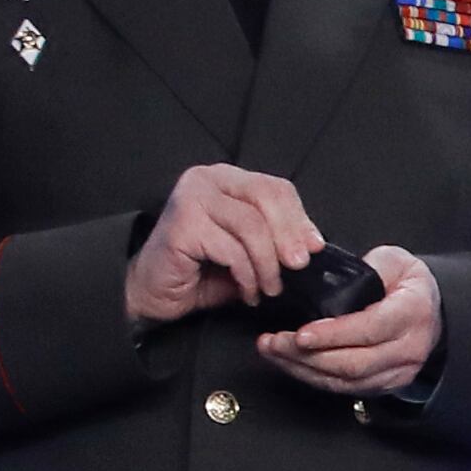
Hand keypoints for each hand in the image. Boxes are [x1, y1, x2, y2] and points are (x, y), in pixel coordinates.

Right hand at [127, 163, 319, 324]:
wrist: (155, 291)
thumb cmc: (204, 270)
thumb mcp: (251, 251)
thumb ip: (279, 239)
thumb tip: (314, 243)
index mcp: (227, 179)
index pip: (276, 188)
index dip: (299, 219)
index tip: (315, 248)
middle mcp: (206, 179)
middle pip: (266, 197)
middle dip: (289, 236)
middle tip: (298, 268)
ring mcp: (190, 197)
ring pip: (252, 225)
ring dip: (268, 264)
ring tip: (268, 288)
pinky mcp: (182, 223)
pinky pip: (232, 249)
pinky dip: (247, 275)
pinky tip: (247, 291)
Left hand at [261, 245, 443, 397]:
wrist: (432, 311)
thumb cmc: (409, 285)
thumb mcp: (394, 261)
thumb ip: (366, 267)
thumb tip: (331, 278)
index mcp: (412, 312)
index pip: (370, 329)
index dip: (333, 334)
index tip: (300, 333)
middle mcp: (409, 347)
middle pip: (354, 362)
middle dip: (307, 356)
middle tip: (274, 343)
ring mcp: (398, 370)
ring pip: (347, 380)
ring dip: (304, 369)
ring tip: (273, 352)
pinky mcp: (385, 384)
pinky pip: (346, 389)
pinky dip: (314, 378)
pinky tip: (291, 365)